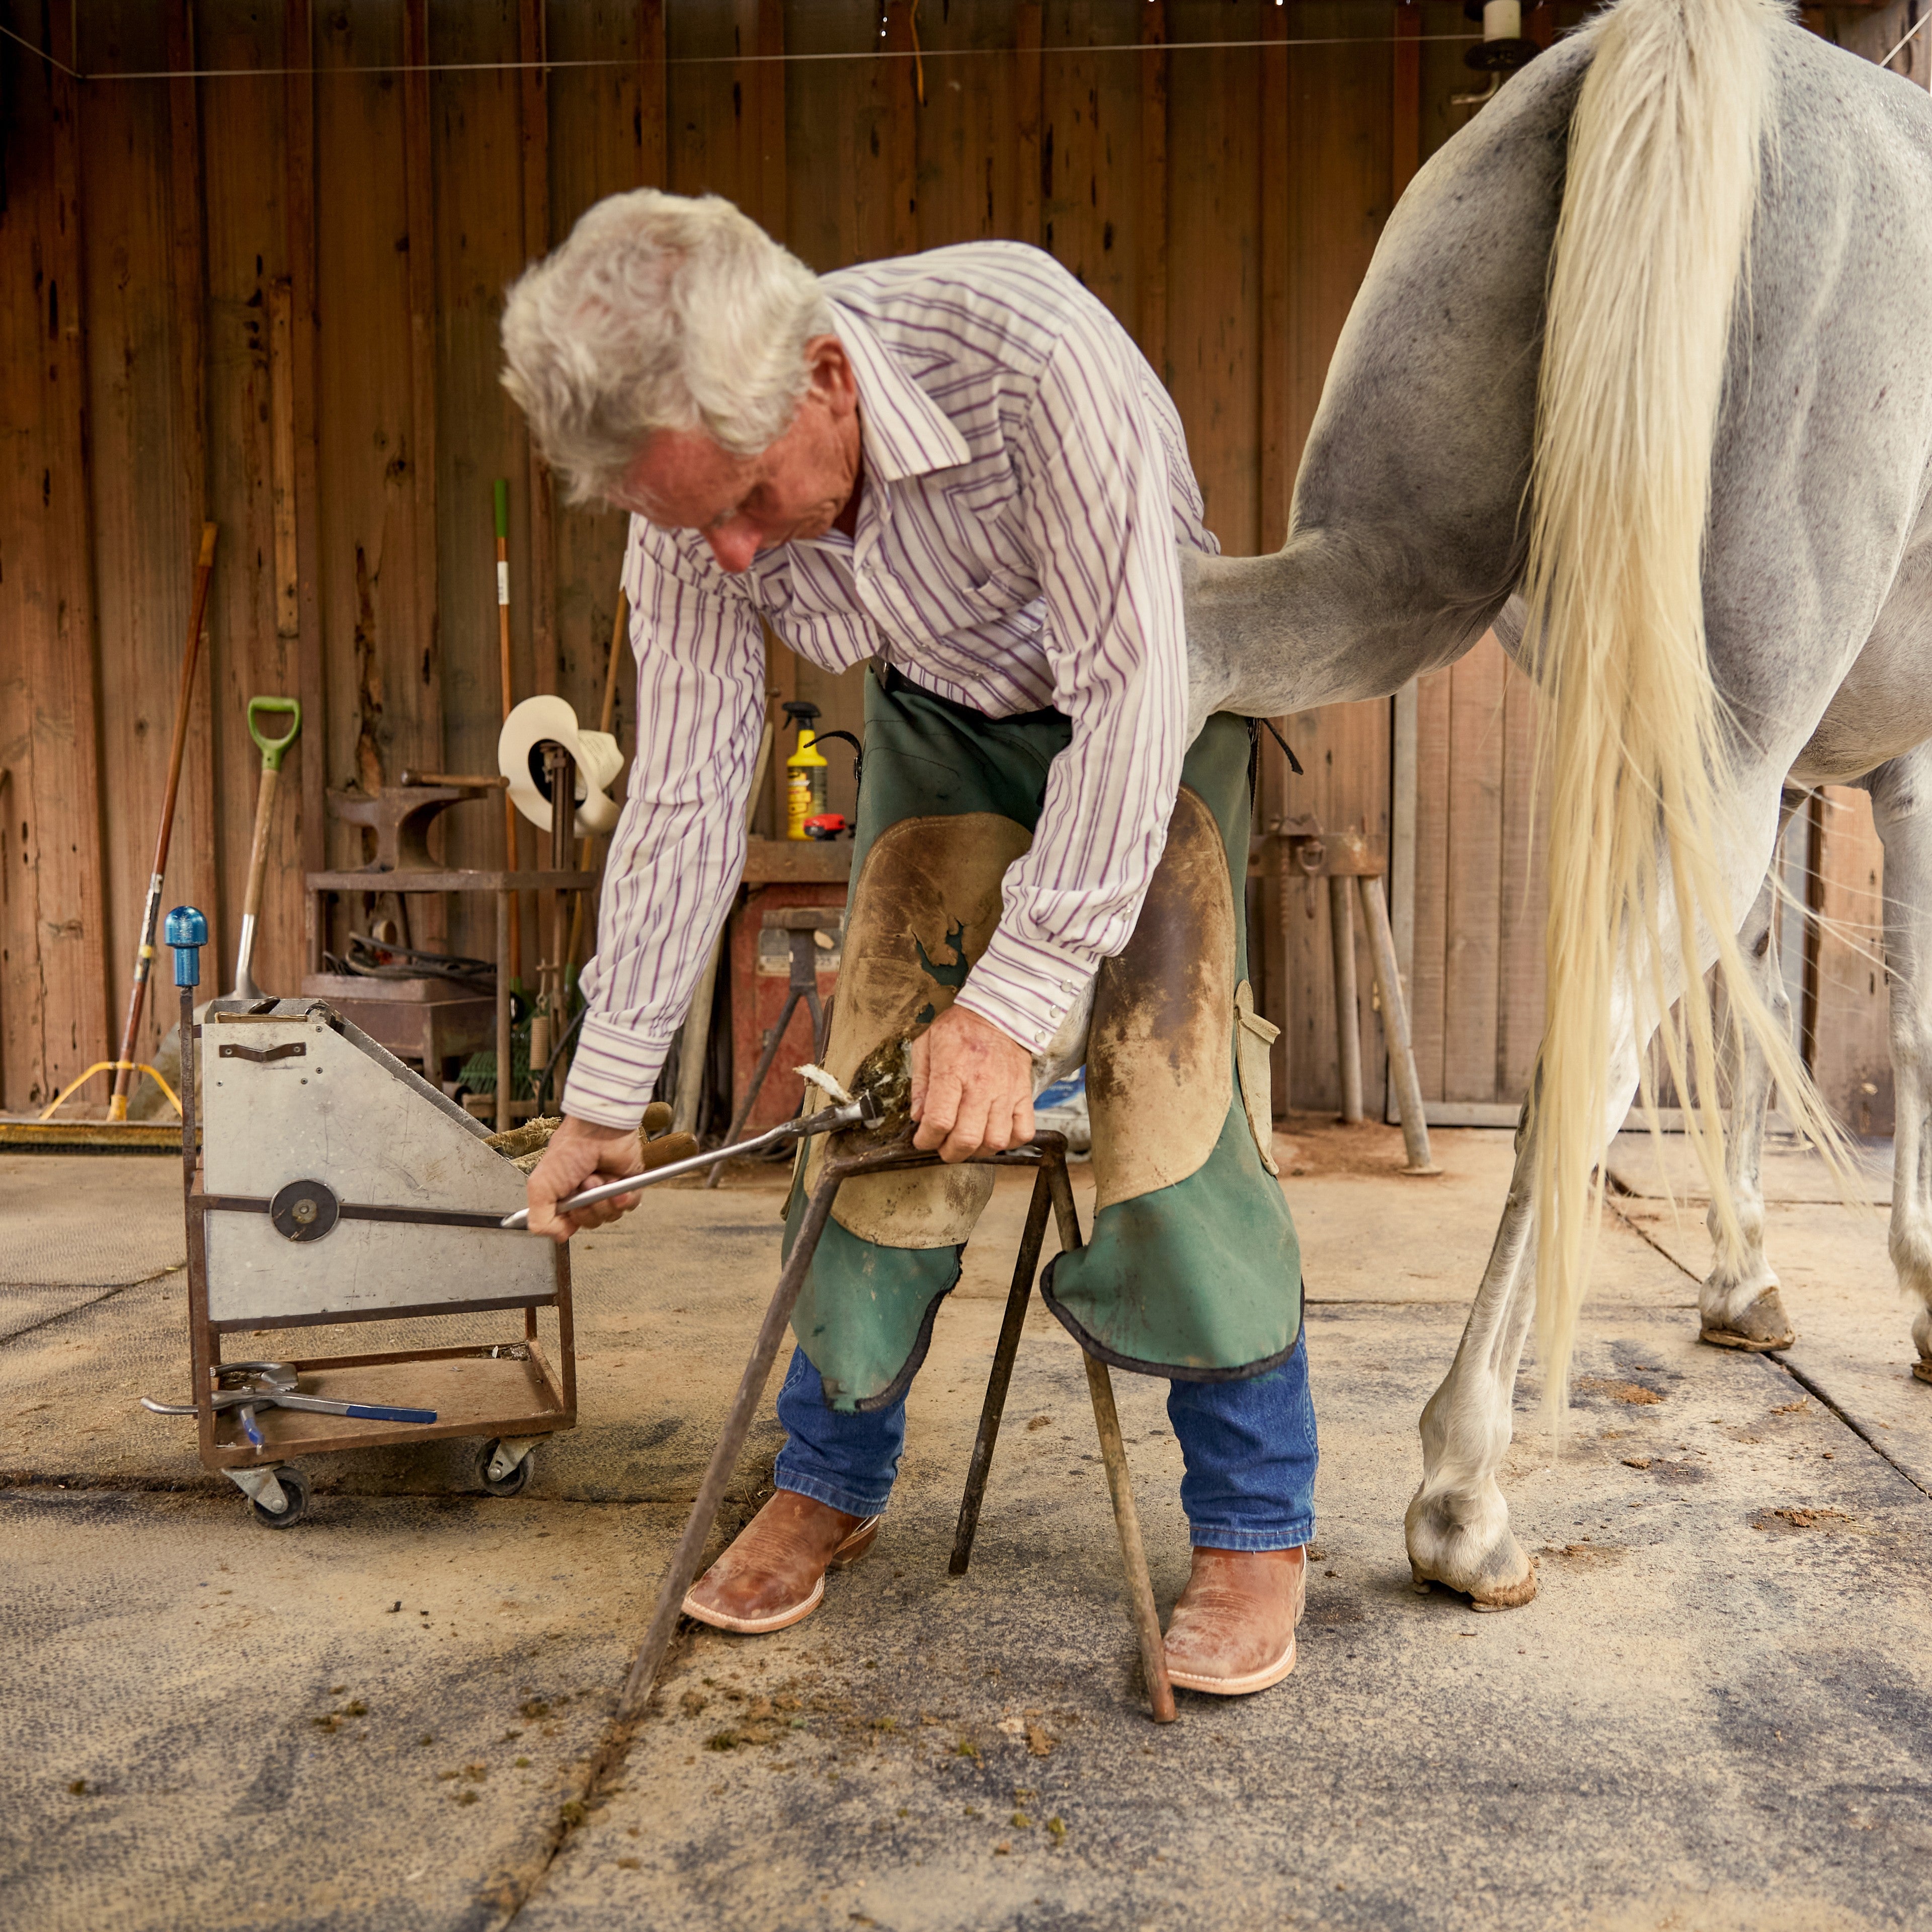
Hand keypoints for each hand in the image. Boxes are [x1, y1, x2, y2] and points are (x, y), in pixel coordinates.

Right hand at [525, 1115, 647, 1241]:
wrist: (599, 1131)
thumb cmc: (570, 1151)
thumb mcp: (540, 1186)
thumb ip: (539, 1218)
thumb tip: (558, 1236)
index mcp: (564, 1195)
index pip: (568, 1224)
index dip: (568, 1223)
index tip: (568, 1212)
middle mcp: (585, 1195)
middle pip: (589, 1223)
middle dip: (587, 1209)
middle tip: (582, 1187)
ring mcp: (607, 1190)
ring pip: (609, 1217)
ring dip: (602, 1200)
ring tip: (597, 1178)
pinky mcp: (627, 1185)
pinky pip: (628, 1206)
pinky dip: (622, 1198)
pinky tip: (615, 1184)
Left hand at [908, 1005, 1033, 1161]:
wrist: (998, 1011)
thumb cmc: (960, 1028)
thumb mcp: (927, 1045)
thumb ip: (920, 1083)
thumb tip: (918, 1117)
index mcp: (953, 1071)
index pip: (939, 1121)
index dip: (926, 1139)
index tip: (922, 1139)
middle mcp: (981, 1085)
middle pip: (967, 1138)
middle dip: (949, 1152)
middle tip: (943, 1146)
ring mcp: (1006, 1092)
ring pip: (995, 1141)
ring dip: (978, 1150)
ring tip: (968, 1141)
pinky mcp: (1023, 1094)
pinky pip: (1023, 1131)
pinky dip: (1010, 1141)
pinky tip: (994, 1133)